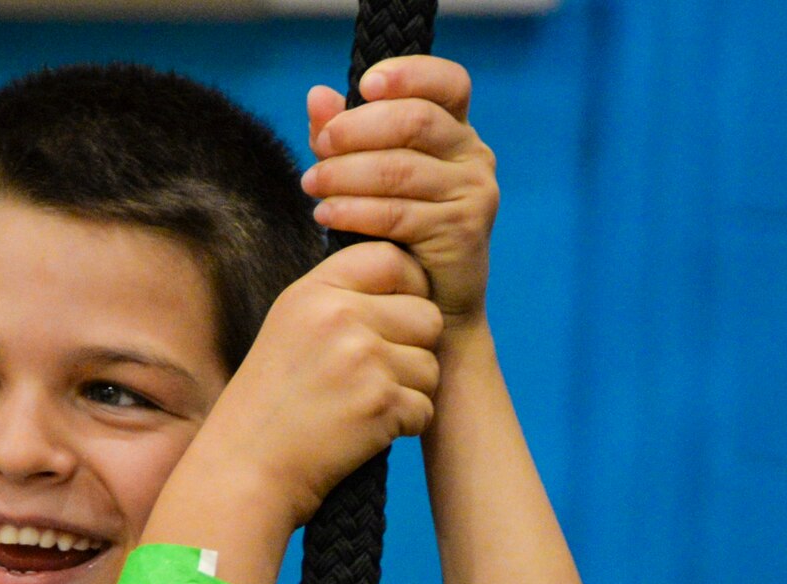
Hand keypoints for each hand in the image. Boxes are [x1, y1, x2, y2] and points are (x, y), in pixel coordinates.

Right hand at [197, 240, 442, 527]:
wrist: (246, 470)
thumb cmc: (269, 406)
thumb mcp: (289, 328)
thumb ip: (338, 296)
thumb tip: (404, 279)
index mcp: (316, 291)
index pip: (391, 259)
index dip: (408, 287)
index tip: (396, 318)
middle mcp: (341, 317)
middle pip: (426, 315)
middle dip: (415, 347)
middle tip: (381, 375)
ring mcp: (363, 360)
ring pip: (430, 365)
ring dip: (410, 391)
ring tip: (366, 407)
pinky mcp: (381, 405)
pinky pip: (425, 407)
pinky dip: (404, 426)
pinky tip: (367, 432)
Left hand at [302, 57, 497, 330]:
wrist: (433, 306)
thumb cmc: (398, 237)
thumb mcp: (369, 178)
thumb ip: (345, 135)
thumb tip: (316, 95)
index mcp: (457, 130)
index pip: (447, 82)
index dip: (408, 74)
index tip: (364, 86)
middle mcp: (474, 154)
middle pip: (416, 121)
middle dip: (358, 130)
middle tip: (320, 147)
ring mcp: (473, 191)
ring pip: (402, 169)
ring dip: (348, 174)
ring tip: (312, 186)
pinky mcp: (462, 230)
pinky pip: (399, 213)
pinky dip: (356, 211)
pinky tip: (326, 214)